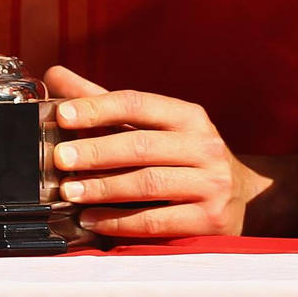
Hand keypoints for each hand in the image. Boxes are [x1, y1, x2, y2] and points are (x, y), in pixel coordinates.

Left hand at [46, 66, 259, 237]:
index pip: (139, 104)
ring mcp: (210, 183)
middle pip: (142, 145)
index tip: (63, 113)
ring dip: (103, 188)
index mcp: (189, 117)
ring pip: (149, 183)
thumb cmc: (184, 157)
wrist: (242, 197)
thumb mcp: (154, 127)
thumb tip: (55, 76)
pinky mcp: (208, 219)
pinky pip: (156, 220)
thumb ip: (104, 104)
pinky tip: (92, 219)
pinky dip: (119, 220)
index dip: (99, 108)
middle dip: (96, 151)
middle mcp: (204, 145)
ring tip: (69, 192)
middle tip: (59, 158)